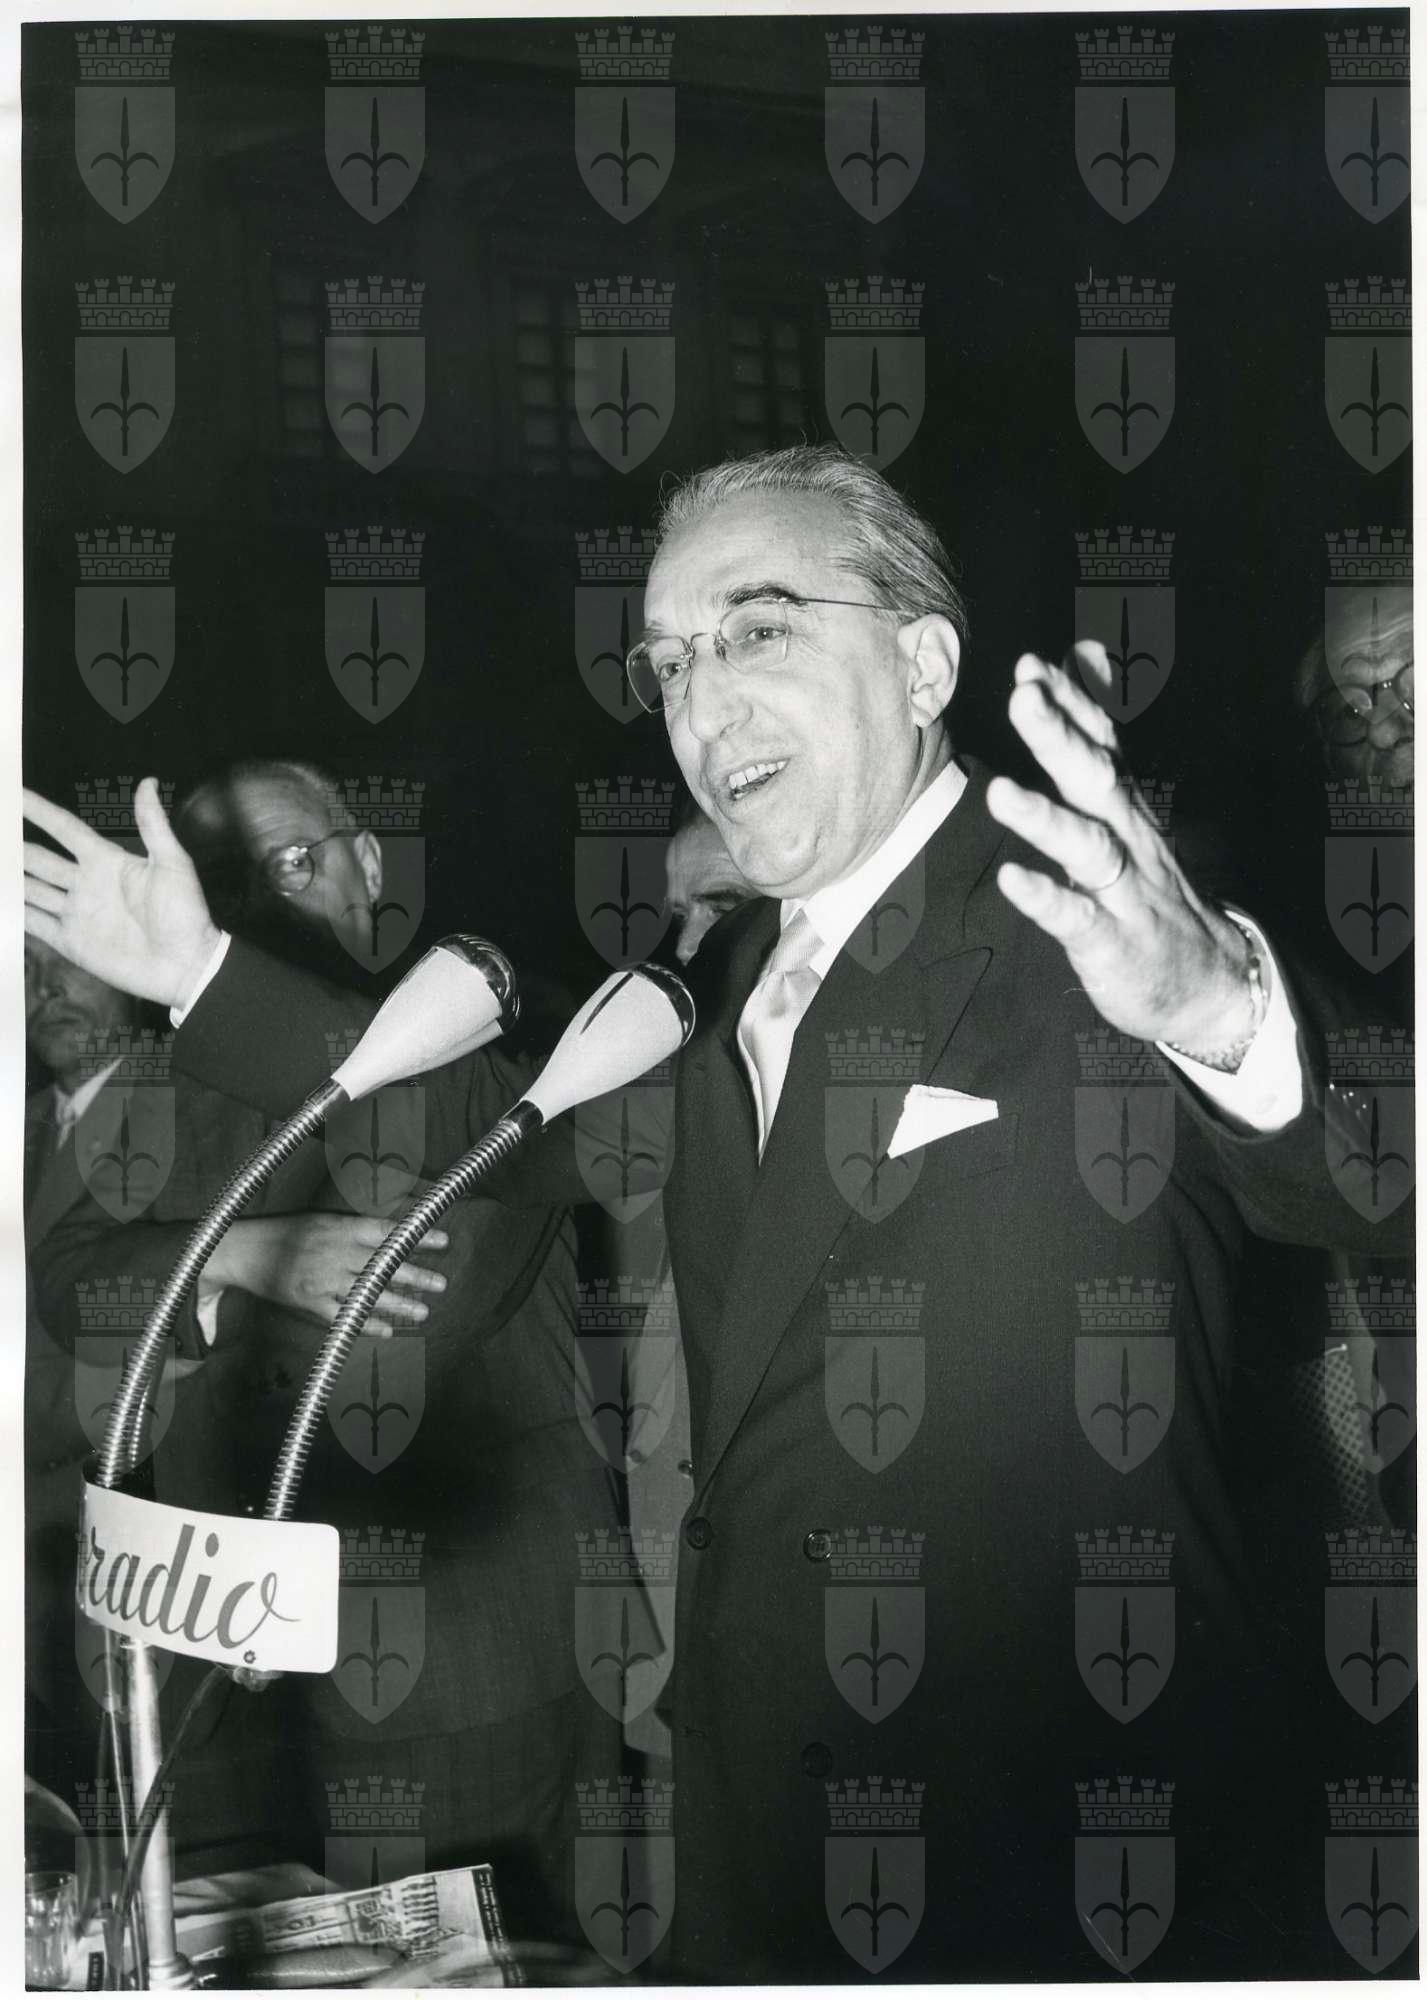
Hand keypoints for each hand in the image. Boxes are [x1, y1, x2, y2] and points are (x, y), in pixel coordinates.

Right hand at [23, 777, 220, 1009]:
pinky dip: (14, 914)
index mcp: (107, 861)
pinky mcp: (71, 942)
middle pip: (39, 859)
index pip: (65, 829)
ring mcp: (77, 913)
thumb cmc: (186, 914)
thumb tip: (148, 782)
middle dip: (14, 846)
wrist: (186, 966)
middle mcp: (86, 884)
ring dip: (10, 879)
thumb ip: (153, 824)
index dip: (40, 811)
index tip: (14, 794)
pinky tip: (2, 904)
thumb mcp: (173, 864)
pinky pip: (35, 924)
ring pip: (31, 889)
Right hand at [208, 1214, 449, 1338]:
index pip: (388, 1231)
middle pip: (384, 1265)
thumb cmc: (285, 1232)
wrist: (242, 1249)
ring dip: (398, 1304)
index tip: (444, 1241)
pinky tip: (387, 1330)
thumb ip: (353, 1227)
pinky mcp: (308, 1301)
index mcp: (340, 1227)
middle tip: (442, 1284)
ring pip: (369, 1293)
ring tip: (424, 1312)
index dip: (417, 1237)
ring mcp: (323, 1278)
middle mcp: (335, 1252)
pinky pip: (343, 1316)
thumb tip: (390, 1232)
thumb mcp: (321, 1219)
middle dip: (416, 1276)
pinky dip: (365, 1323)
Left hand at [986, 647, 1255, 1051]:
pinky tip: (1012, 882)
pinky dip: (1046, 899)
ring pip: (1088, 847)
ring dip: (1045, 819)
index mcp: (1124, 807)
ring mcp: (1123, 890)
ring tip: (1000, 793)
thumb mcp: (1127, 810)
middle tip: (1023, 698)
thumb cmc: (1150, 889)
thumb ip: (1097, 735)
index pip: (1101, 745)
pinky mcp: (1113, 941)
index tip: (1035, 665)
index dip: (1071, 704)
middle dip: (1058, 736)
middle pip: (1094, 780)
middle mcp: (1128, 838)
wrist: (1214, 983)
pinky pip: (1078, 918)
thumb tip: (1083, 653)